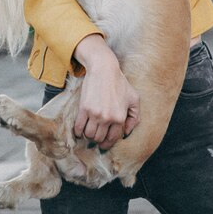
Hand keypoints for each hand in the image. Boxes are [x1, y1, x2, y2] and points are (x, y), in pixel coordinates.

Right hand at [73, 35, 139, 149]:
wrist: (104, 69)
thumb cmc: (119, 83)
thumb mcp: (134, 98)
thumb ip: (134, 117)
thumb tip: (126, 133)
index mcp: (120, 117)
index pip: (113, 138)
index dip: (108, 143)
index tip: (104, 144)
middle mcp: (108, 118)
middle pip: (99, 138)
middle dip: (97, 139)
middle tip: (95, 136)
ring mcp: (95, 114)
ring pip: (89, 134)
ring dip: (88, 135)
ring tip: (88, 131)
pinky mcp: (84, 108)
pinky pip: (79, 127)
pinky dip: (78, 132)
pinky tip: (79, 131)